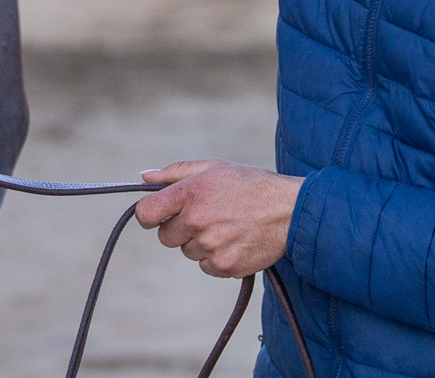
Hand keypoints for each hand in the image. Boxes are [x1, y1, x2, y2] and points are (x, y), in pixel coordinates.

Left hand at [134, 160, 302, 278]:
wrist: (290, 211)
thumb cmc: (250, 185)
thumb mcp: (213, 167)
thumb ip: (174, 173)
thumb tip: (144, 177)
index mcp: (189, 194)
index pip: (146, 214)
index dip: (151, 215)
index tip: (160, 214)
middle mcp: (197, 222)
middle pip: (166, 237)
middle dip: (179, 228)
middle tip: (204, 217)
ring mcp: (211, 247)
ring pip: (188, 252)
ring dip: (200, 243)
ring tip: (226, 226)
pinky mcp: (226, 266)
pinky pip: (207, 267)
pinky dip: (216, 258)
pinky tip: (234, 241)